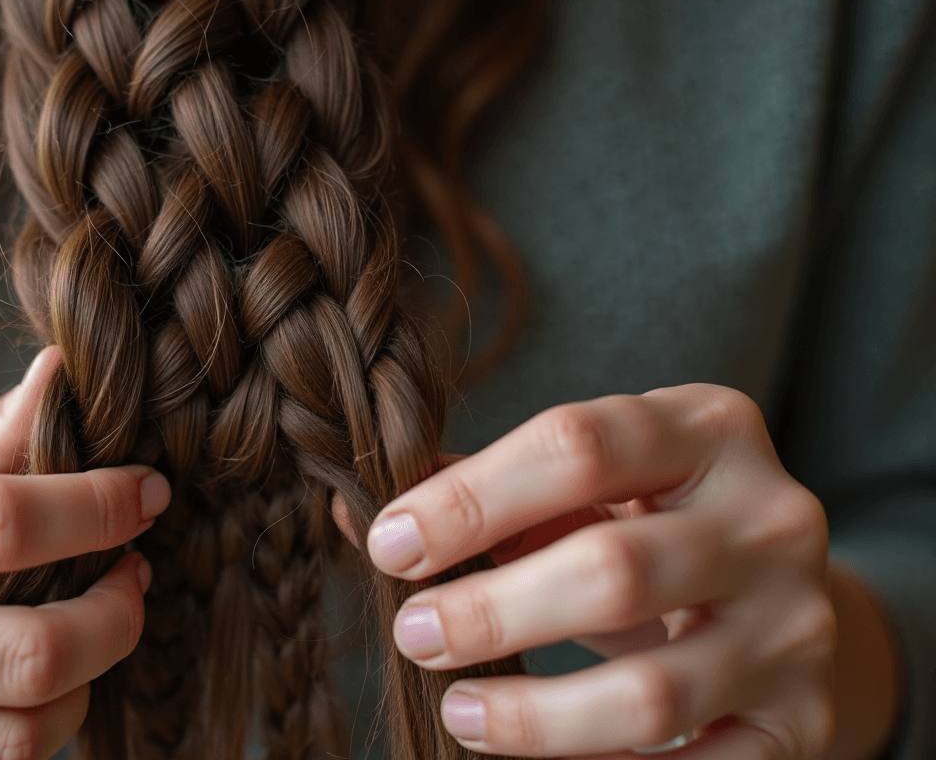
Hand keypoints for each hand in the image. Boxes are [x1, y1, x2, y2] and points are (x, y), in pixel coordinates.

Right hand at [0, 347, 170, 759]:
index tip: (147, 494)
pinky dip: (37, 728)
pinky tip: (40, 683)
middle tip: (134, 576)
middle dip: (116, 616)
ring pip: (15, 737)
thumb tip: (68, 372)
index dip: (98, 508)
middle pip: (25, 654)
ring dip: (87, 682)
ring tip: (93, 631)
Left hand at [358, 384, 849, 758]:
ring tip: (458, 713)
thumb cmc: (645, 521)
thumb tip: (352, 513)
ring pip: (651, 693)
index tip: (389, 546)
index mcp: (706, 428)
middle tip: (412, 633)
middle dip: (490, 612)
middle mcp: (771, 517)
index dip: (468, 499)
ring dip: (532, 717)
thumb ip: (479, 490)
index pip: (577, 446)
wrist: (773, 594)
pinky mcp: (803, 720)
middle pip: (613, 570)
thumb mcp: (582, 485)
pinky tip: (537, 758)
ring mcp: (796, 625)